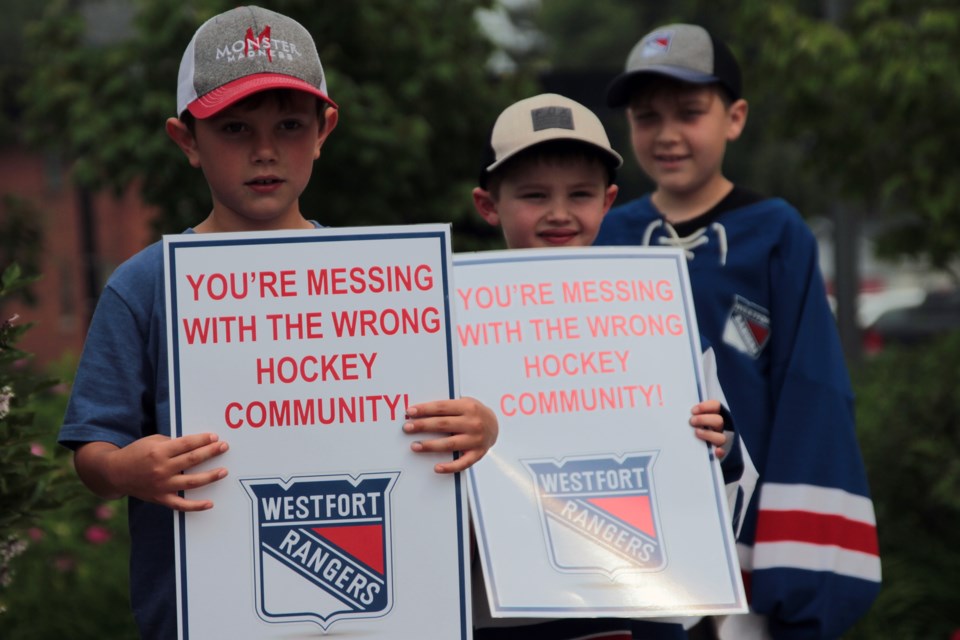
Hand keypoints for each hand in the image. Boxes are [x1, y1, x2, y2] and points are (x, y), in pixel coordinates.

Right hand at [75, 433, 229, 510]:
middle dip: (210, 452)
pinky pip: (181, 505)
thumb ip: (172, 443)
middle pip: (192, 460)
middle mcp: (161, 469)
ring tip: (223, 471)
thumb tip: (195, 444)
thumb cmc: (136, 453)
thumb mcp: (152, 441)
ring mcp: (162, 485)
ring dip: (210, 477)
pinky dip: (196, 506)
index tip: (215, 437)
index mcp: (159, 451)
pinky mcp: (160, 498)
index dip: (202, 440)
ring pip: (191, 482)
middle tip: (224, 447)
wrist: (115, 473)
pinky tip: (210, 503)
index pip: (186, 444)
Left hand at [403, 397, 498, 473]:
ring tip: (414, 446)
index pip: (442, 407)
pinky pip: (462, 463)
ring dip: (430, 445)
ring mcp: (476, 440)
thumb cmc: (474, 413)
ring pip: (449, 444)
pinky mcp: (477, 454)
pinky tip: (437, 467)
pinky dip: (449, 467)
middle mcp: (473, 423)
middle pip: (443, 425)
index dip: (424, 410)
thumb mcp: (464, 403)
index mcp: (468, 407)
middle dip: (423, 426)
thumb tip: (420, 412)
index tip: (409, 412)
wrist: (495, 425)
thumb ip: (447, 407)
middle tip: (407, 428)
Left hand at [690, 400, 726, 458]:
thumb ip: (685, 414)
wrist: (686, 449)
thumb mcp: (686, 420)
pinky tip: (715, 451)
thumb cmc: (685, 429)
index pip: (716, 406)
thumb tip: (671, 409)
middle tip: (692, 421)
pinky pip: (722, 453)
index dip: (706, 407)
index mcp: (711, 416)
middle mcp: (717, 428)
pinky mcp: (717, 453)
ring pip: (721, 437)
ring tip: (696, 433)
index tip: (693, 410)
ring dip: (709, 434)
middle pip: (718, 420)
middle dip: (704, 419)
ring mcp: (717, 440)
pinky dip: (720, 452)